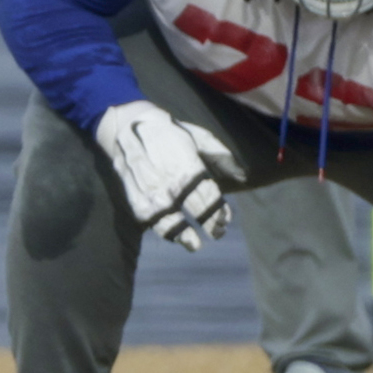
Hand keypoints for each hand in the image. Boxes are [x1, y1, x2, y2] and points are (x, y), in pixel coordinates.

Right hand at [92, 101, 240, 251]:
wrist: (129, 127)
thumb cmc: (171, 133)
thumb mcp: (200, 137)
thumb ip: (222, 157)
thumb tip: (243, 176)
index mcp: (190, 167)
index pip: (210, 197)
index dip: (220, 211)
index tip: (226, 219)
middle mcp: (172, 184)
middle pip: (196, 211)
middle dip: (210, 224)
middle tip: (218, 233)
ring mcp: (153, 195)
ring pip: (173, 223)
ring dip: (185, 237)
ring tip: (195, 244)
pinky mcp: (137, 201)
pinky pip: (154, 223)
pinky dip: (165, 232)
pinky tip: (175, 236)